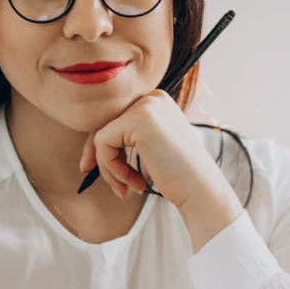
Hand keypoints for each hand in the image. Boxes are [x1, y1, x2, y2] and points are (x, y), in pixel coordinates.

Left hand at [79, 91, 233, 210]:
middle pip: (105, 124)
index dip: (105, 147)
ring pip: (101, 135)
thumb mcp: (152, 147)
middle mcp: (152, 97)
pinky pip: (102, 143)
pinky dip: (110, 168)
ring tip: (126, 188)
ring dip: (109, 168)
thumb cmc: (178, 176)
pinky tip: (131, 183)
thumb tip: (88, 144)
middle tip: (111, 185)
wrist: (201, 191)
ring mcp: (146, 106)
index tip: (101, 172)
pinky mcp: (137, 120)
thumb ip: (128, 137)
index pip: (116, 119)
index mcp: (157, 101)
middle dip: (102, 157)